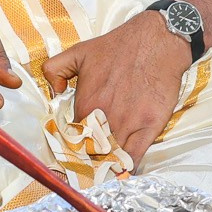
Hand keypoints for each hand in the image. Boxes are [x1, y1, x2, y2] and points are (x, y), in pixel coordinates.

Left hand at [40, 10, 194, 165]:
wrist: (157, 41)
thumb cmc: (119, 46)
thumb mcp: (78, 52)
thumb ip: (55, 69)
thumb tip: (54, 90)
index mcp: (86, 105)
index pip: (73, 138)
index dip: (75, 145)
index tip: (77, 148)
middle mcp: (105, 118)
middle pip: (91, 152)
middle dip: (89, 159)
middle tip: (90, 160)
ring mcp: (129, 124)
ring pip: (111, 157)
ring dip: (106, 164)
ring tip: (104, 166)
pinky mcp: (150, 127)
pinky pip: (135, 157)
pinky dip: (126, 166)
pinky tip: (122, 169)